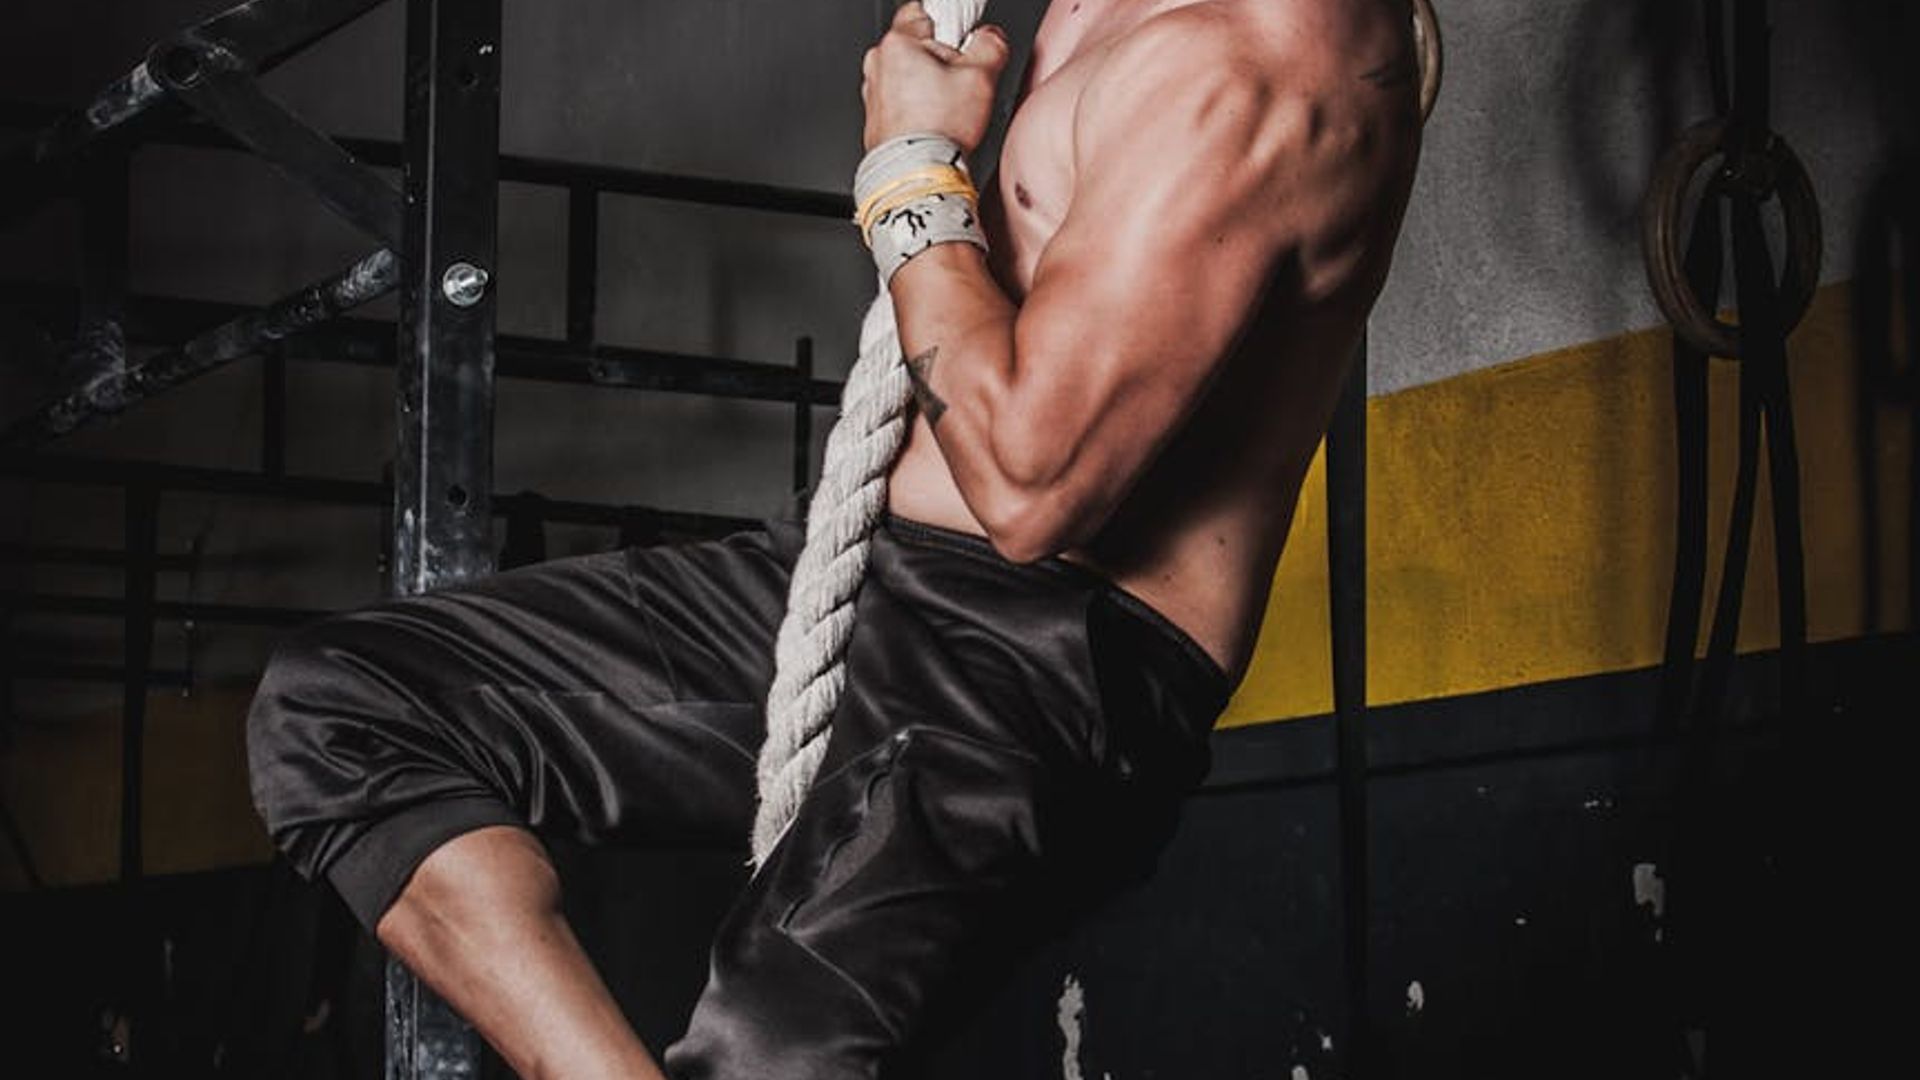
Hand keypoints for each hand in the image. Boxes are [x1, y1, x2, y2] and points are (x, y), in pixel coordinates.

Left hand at [861, 2, 1010, 151]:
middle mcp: (878, 64)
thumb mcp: (981, 77)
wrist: (917, 176)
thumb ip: (990, 44)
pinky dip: (916, 108)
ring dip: (928, 85)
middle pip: (916, 45)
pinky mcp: (875, 119)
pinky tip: (933, 123)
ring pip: (908, 74)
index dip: (948, 23)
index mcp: (898, 44)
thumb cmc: (938, 130)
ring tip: (947, 107)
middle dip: (940, 58)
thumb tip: (991, 36)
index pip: (921, 10)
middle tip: (960, 80)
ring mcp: (873, 93)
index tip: (961, 38)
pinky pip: (900, 101)